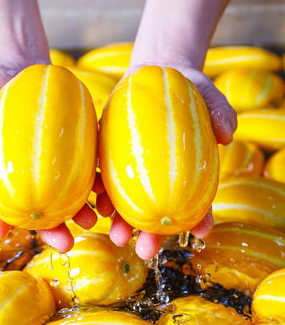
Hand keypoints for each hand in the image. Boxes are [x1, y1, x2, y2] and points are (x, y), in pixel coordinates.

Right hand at [0, 64, 97, 251]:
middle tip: (66, 244)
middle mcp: (29, 172)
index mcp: (2, 166)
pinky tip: (106, 194)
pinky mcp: (74, 149)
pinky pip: (85, 169)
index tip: (1, 235)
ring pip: (65, 195)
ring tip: (92, 222)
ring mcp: (53, 163)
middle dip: (51, 228)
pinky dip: (95, 184)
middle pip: (38, 206)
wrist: (26, 70)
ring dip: (79, 212)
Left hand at [97, 65, 236, 259]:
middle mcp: (157, 176)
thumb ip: (219, 111)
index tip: (200, 234)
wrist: (152, 74)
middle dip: (151, 234)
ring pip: (127, 203)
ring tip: (115, 235)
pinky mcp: (110, 156)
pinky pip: (104, 178)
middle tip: (144, 250)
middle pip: (156, 212)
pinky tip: (97, 204)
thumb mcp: (205, 94)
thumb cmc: (184, 87)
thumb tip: (227, 134)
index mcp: (184, 171)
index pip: (195, 200)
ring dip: (120, 222)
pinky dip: (100, 193)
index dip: (199, 218)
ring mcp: (132, 169)